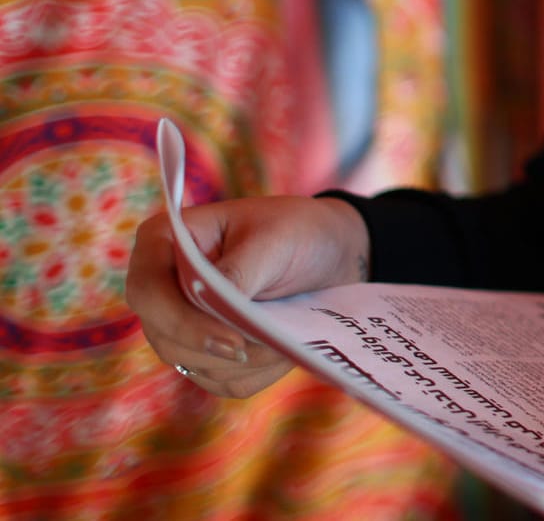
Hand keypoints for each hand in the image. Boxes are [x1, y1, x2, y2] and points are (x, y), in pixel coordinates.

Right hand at [125, 195, 370, 397]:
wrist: (328, 250)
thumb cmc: (297, 230)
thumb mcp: (273, 240)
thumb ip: (239, 272)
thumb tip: (214, 309)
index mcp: (164, 241)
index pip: (148, 291)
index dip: (183, 323)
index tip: (234, 342)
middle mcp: (162, 285)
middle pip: (165, 337)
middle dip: (221, 350)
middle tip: (275, 346)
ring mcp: (178, 322)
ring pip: (192, 364)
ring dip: (244, 364)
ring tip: (286, 343)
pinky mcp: (204, 350)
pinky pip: (219, 380)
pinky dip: (254, 373)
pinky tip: (283, 353)